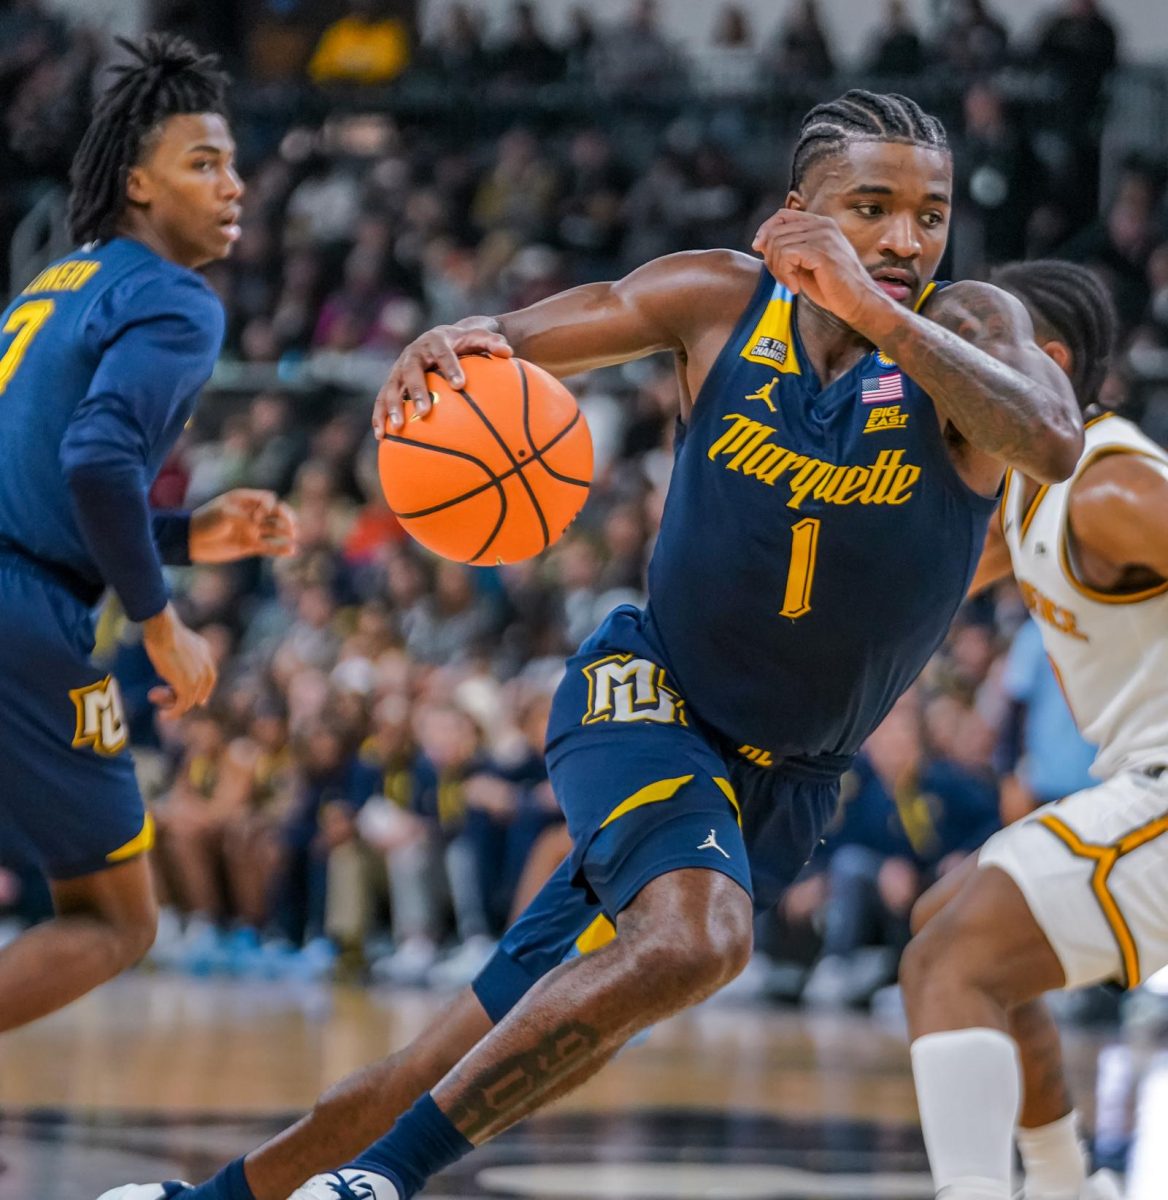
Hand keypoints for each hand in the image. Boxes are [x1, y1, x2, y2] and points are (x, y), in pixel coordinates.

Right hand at [142, 602, 217, 719]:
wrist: (164, 629)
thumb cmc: (163, 631)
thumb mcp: (178, 643)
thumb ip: (180, 657)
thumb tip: (170, 672)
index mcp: (206, 653)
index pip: (210, 678)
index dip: (205, 691)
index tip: (200, 702)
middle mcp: (205, 666)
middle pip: (199, 691)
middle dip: (184, 700)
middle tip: (170, 707)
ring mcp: (198, 676)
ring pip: (189, 700)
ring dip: (175, 707)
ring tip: (162, 710)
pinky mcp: (187, 684)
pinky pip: (182, 704)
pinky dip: (173, 712)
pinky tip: (163, 715)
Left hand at [189, 489, 298, 562]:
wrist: (191, 541)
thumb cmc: (206, 521)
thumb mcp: (225, 514)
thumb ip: (245, 517)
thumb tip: (262, 522)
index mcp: (245, 500)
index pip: (268, 499)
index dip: (269, 507)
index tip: (259, 517)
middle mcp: (251, 514)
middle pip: (276, 513)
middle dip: (286, 517)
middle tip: (292, 525)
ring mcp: (251, 530)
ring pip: (275, 530)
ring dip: (285, 532)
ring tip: (294, 535)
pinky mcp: (250, 546)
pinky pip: (269, 547)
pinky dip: (280, 549)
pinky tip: (291, 550)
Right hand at [373, 319, 512, 437]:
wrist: (438, 338)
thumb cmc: (463, 342)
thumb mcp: (479, 338)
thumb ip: (493, 342)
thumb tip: (508, 351)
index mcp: (435, 341)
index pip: (443, 352)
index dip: (450, 367)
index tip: (460, 385)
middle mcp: (413, 353)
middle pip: (412, 371)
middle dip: (417, 391)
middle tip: (425, 411)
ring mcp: (399, 369)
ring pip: (391, 387)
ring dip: (392, 407)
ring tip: (398, 428)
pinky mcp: (392, 383)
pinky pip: (382, 400)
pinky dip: (380, 416)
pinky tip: (382, 437)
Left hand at [752, 210, 887, 329]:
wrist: (858, 301)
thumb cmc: (832, 286)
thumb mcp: (805, 263)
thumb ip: (788, 250)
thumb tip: (760, 243)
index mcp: (820, 224)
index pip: (782, 215)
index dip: (765, 230)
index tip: (759, 248)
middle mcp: (822, 225)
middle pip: (776, 231)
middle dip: (770, 257)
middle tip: (782, 277)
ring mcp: (824, 236)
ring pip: (779, 244)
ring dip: (778, 269)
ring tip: (790, 283)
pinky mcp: (822, 252)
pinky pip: (787, 255)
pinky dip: (785, 274)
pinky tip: (795, 287)